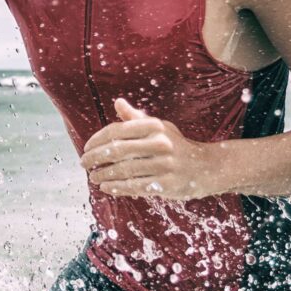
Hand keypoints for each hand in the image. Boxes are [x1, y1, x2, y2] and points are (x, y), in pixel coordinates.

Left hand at [80, 97, 222, 199]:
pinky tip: (106, 187)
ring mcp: (164, 164)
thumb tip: (118, 103)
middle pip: (117, 151)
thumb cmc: (176, 146)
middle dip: (95, 158)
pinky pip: (135, 186)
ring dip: (103, 174)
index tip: (86, 148)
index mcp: (154, 126)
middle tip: (84, 164)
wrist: (206, 167)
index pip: (117, 130)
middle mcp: (159, 143)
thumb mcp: (160, 128)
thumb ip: (136, 118)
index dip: (97, 140)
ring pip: (123, 170)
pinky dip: (117, 188)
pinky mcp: (167, 184)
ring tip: (93, 177)